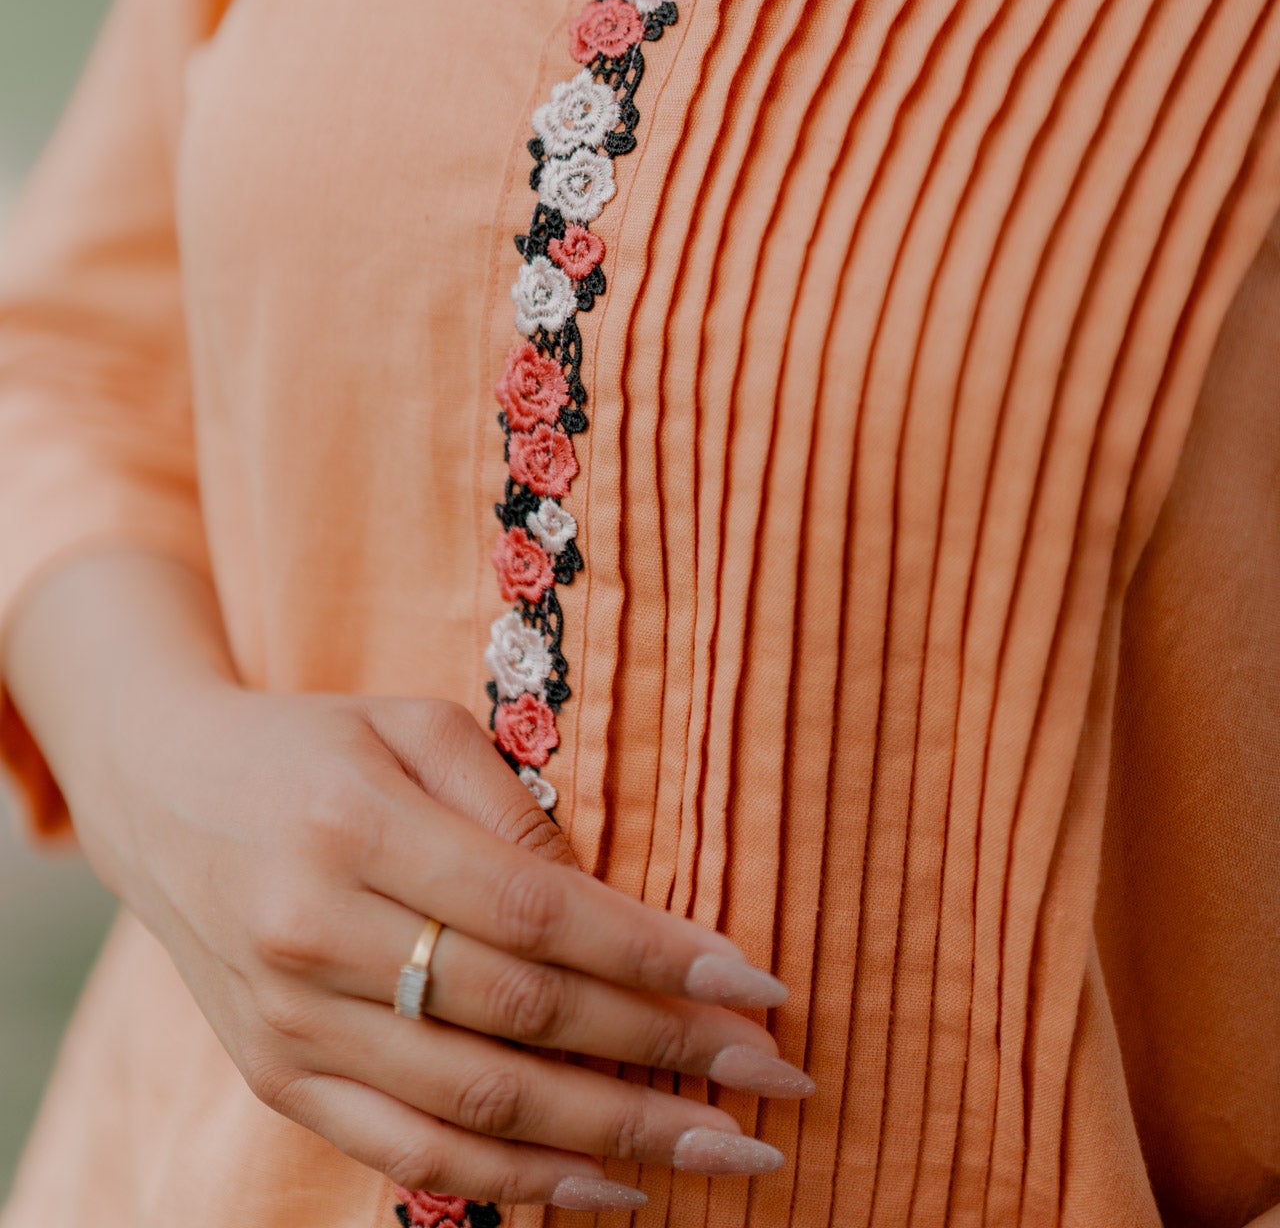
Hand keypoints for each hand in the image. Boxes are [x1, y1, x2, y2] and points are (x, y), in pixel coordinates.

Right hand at [78, 672, 811, 1212]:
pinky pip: (408, 1154)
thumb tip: (616, 910)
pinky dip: (515, 1185)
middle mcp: (316, 934)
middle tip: (776, 1084)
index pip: (537, 912)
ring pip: (475, 1108)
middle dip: (665, 1058)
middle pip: (522, 1018)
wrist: (162, 793)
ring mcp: (290, 1022)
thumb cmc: (314, 745)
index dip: (654, 957)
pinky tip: (609, 1188)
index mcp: (356, 825)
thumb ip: (510, 806)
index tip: (758, 985)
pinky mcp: (278, 1079)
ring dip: (615, 1141)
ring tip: (726, 1156)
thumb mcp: (412, 723)